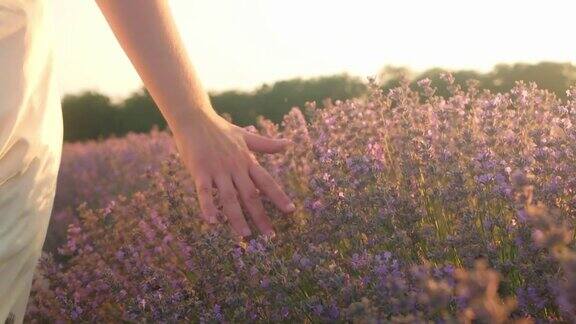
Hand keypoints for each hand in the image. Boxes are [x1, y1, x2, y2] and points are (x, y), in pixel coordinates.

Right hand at [171, 110, 294, 236]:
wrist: (194, 117)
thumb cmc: (220, 128)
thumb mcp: (246, 136)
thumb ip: (266, 144)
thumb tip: (289, 143)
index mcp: (246, 160)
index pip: (266, 182)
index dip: (278, 196)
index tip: (291, 211)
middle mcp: (235, 167)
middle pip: (250, 195)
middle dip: (261, 216)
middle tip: (270, 235)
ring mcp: (217, 169)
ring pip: (229, 198)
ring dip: (237, 217)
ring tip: (245, 234)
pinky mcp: (199, 170)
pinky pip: (204, 192)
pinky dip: (208, 207)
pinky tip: (213, 221)